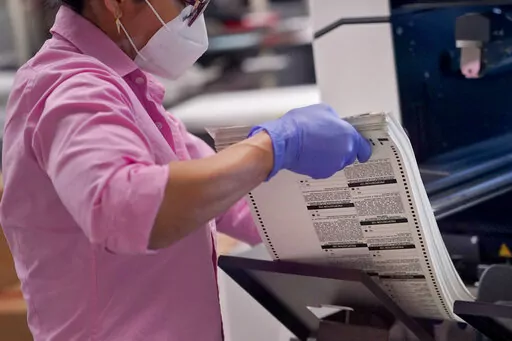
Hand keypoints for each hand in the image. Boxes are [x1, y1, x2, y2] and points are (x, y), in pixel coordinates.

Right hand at [248, 104, 371, 179]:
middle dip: (341, 149)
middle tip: (328, 141)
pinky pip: (324, 168)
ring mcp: (333, 165)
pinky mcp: (320, 173)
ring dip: (329, 156)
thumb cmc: (301, 124)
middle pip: (349, 155)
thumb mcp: (323, 110)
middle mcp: (344, 153)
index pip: (364, 148)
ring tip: (315, 146)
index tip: (361, 150)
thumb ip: (335, 119)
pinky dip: (319, 163)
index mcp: (349, 136)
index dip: (361, 148)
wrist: (284, 141)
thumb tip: (335, 123)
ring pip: (336, 162)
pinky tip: (309, 154)